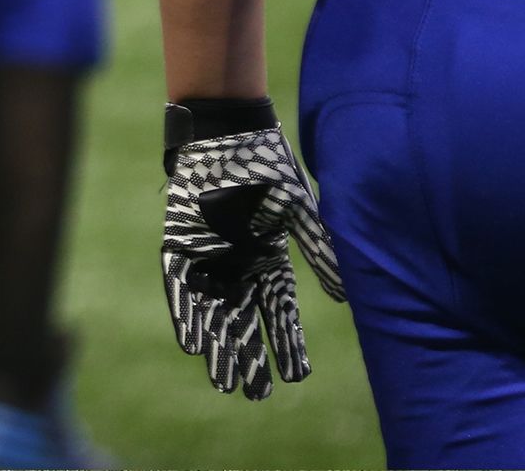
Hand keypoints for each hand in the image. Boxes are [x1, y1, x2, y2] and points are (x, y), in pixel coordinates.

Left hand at [162, 100, 347, 399]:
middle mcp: (237, 261)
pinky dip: (185, 313)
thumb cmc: (265, 164)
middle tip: (254, 394)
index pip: (281, 310)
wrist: (225, 130)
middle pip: (245, 319)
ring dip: (217, 345)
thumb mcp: (300, 211)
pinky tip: (190, 343)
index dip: (288, 343)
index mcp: (268, 256)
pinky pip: (180, 284)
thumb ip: (320, 252)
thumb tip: (345, 297)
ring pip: (212, 310)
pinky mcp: (179, 241)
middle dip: (250, 357)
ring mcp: (207, 253)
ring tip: (221, 381)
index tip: (296, 376)